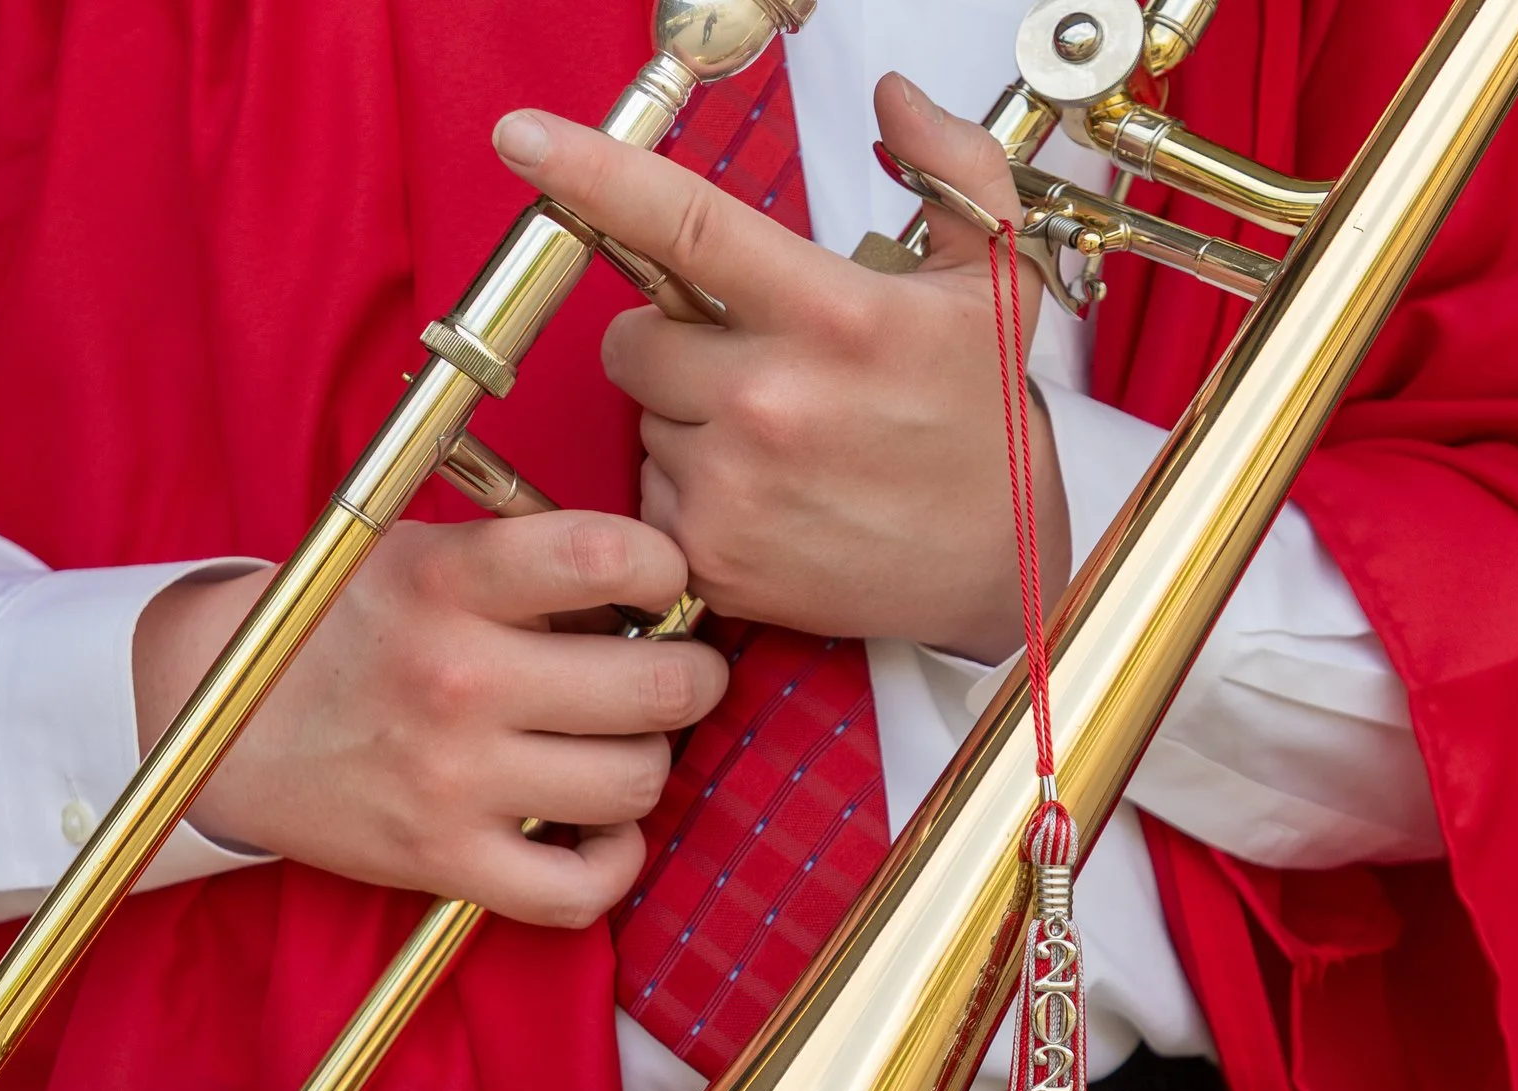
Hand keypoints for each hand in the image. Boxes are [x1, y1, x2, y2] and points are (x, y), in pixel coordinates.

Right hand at [133, 513, 727, 928]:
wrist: (231, 723)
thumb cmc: (355, 629)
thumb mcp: (424, 555)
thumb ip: (531, 562)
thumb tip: (661, 590)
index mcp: (450, 580)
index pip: (610, 557)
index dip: (666, 570)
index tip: (660, 586)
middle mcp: (456, 678)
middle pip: (656, 687)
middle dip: (690, 677)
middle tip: (673, 675)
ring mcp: (452, 779)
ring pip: (636, 782)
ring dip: (649, 763)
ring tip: (618, 744)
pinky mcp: (444, 862)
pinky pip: (583, 887)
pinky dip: (616, 861)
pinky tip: (599, 829)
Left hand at [492, 73, 1069, 664]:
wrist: (996, 568)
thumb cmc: (983, 422)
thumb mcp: (995, 284)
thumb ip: (952, 169)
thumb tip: (895, 96)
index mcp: (832, 316)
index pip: (686, 224)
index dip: (591, 172)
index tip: (521, 138)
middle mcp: (772, 400)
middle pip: (632, 338)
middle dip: (670, 343)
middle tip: (750, 369)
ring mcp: (735, 485)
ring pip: (643, 419)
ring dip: (686, 422)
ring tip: (776, 446)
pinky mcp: (712, 556)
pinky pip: (649, 494)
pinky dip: (688, 495)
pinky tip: (761, 499)